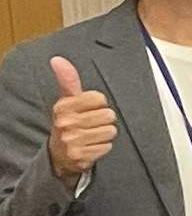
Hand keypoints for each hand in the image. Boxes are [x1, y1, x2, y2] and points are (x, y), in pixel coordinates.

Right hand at [43, 54, 116, 179]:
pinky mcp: (80, 156)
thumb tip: (57, 59)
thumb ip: (67, 80)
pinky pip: (107, 146)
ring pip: (110, 130)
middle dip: (103, 120)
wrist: (59, 154)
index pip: (99, 98)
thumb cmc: (68, 123)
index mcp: (63, 106)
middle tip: (90, 124)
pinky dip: (102, 147)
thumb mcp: (66, 101)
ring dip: (104, 134)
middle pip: (108, 115)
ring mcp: (72, 140)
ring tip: (91, 135)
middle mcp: (66, 122)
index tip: (88, 109)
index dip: (98, 104)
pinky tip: (91, 146)